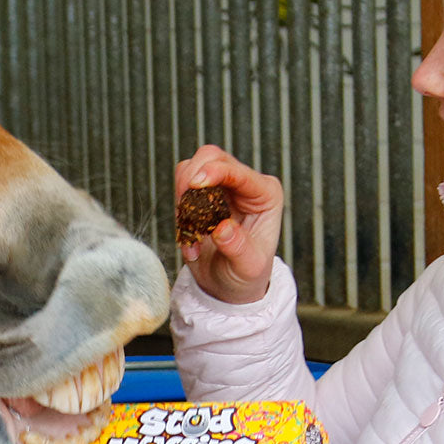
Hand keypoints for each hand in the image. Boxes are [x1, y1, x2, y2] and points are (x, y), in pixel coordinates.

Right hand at [175, 145, 282, 304]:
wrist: (229, 286)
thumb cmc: (246, 276)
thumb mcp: (248, 267)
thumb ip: (237, 248)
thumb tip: (222, 228)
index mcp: (266, 194)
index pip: (238, 171)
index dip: (214, 172)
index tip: (194, 184)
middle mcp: (246, 183)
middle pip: (211, 156)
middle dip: (191, 180)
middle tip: (183, 212)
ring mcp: (223, 185)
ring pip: (192, 167)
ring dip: (183, 197)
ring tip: (191, 231)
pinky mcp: (202, 192)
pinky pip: (181, 185)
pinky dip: (178, 208)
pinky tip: (188, 233)